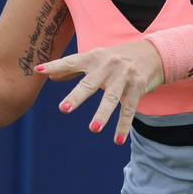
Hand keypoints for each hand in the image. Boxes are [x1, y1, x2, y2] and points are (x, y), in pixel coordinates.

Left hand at [35, 40, 163, 143]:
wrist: (154, 53)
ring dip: (102, 114)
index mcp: (93, 57)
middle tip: (64, 108)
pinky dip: (123, 126)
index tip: (38, 70)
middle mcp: (108, 65)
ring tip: (94, 129)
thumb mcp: (96, 58)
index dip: (54, 66)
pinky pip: (129, 109)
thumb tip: (50, 77)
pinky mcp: (137, 87)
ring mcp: (123, 77)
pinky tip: (118, 140)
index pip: (70, 62)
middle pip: (90, 83)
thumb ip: (73, 68)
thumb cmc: (118, 57)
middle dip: (77, 96)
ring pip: (111, 98)